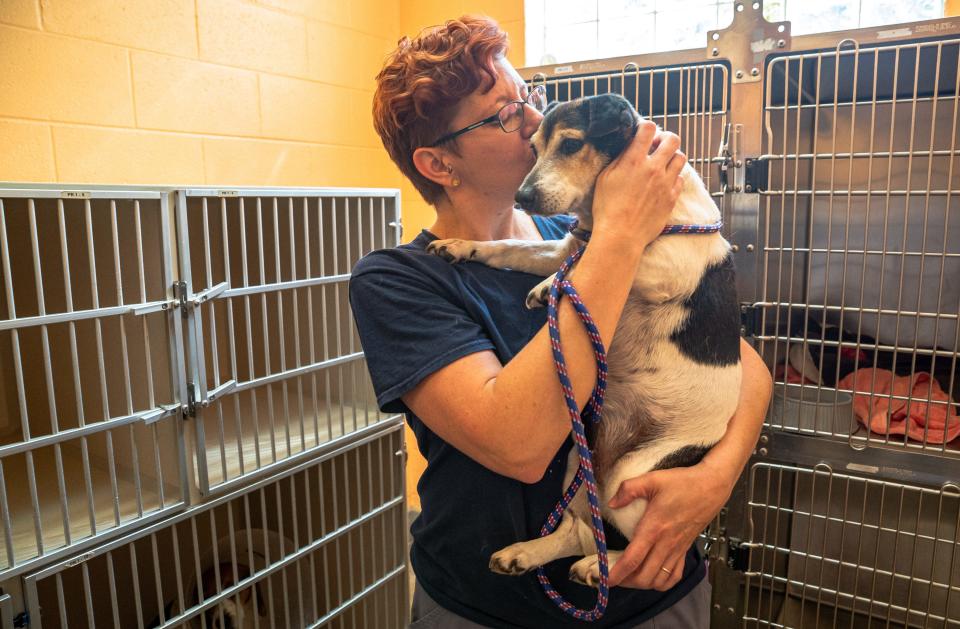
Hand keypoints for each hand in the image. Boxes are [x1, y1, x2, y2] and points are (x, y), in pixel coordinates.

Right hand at [591, 123, 685, 252]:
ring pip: (681, 158)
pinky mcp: (672, 197)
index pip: (648, 128)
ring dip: (671, 157)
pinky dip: (673, 177)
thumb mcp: (605, 179)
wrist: (621, 236)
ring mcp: (665, 183)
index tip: (642, 134)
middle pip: (673, 139)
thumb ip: (619, 160)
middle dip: (665, 138)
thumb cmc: (607, 209)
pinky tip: (663, 183)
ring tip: (662, 165)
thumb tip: (629, 148)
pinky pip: (680, 179)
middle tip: (657, 147)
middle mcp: (653, 168)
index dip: (646, 127)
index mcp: (634, 161)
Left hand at [605, 461, 731, 590]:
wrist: (711, 486)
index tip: (605, 579)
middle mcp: (666, 544)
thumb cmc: (683, 482)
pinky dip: (661, 582)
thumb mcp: (652, 479)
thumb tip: (612, 502)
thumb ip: (628, 489)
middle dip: (626, 582)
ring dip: (642, 584)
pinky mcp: (685, 550)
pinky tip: (652, 576)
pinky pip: (674, 576)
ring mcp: (677, 549)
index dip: (617, 573)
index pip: (633, 559)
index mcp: (654, 528)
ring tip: (629, 577)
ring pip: (658, 580)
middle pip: (644, 577)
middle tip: (613, 575)